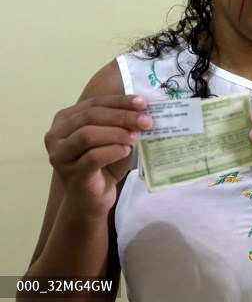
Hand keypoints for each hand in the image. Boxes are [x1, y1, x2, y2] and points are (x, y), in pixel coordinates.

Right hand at [44, 95, 152, 217]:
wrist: (92, 199)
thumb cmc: (103, 165)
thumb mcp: (112, 138)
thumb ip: (120, 122)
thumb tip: (143, 109)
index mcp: (65, 120)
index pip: (95, 103)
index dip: (120, 101)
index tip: (143, 102)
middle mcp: (56, 136)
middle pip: (90, 116)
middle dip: (122, 116)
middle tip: (146, 121)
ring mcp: (60, 156)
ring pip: (87, 135)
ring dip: (117, 133)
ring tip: (136, 137)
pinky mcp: (71, 175)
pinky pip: (92, 157)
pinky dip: (113, 151)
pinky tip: (126, 151)